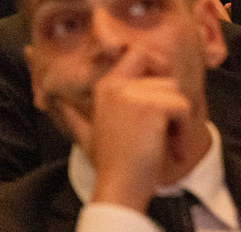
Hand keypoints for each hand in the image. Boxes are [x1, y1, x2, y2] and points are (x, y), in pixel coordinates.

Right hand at [50, 47, 191, 210]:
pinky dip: (184, 132)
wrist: (118, 188)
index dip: (155, 64)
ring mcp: (133, 94)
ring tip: (170, 143)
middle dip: (172, 89)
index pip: (136, 52)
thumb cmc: (108, 165)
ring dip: (179, 120)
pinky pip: (182, 107)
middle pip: (161, 68)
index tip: (162, 91)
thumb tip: (56, 105)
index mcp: (105, 86)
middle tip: (174, 115)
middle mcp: (116, 84)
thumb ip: (74, 116)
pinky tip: (174, 150)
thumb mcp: (86, 135)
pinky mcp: (150, 107)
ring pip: (175, 91)